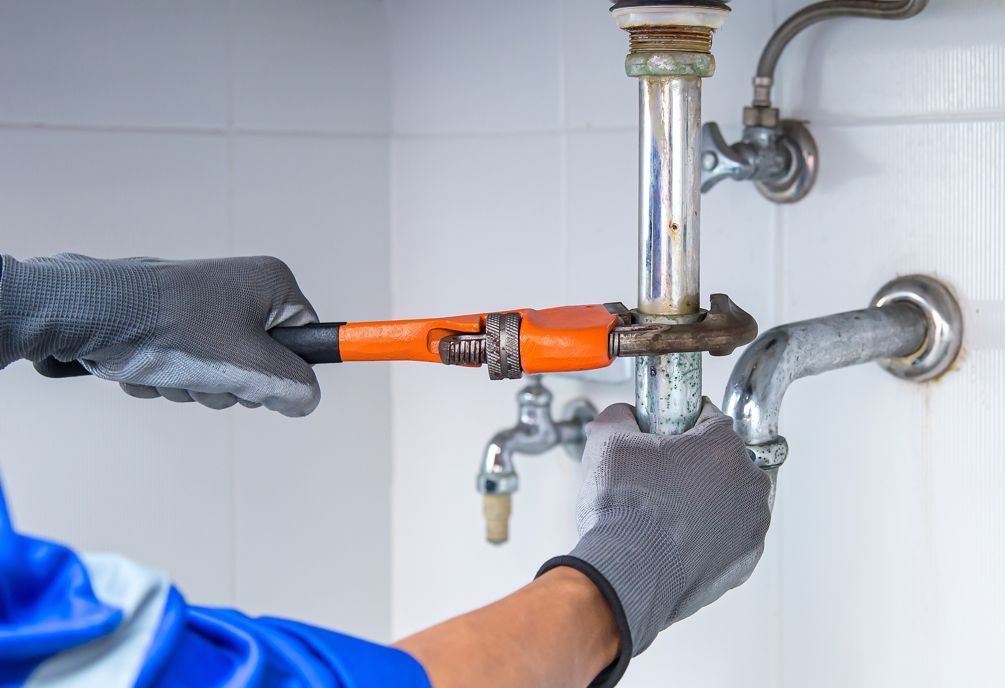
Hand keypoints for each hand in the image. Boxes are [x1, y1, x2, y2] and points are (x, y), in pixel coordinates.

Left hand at [0, 254, 320, 416]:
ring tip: (170, 369)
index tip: (259, 381)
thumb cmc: (170, 329)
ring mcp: (206, 305)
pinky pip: (189, 366)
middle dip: (230, 384)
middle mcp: (242, 288)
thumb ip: (293, 387)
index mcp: (272, 284)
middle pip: (263, 362)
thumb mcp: (250, 366)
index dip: (285, 372)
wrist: (90, 313)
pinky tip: (149, 366)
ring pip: (222, 371)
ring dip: (196, 385)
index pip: (308, 339)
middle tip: (207, 376)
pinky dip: (170, 377)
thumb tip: (306, 400)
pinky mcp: (174, 322)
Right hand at [550, 401, 770, 658]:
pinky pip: (730, 535)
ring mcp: (750, 526)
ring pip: (731, 498)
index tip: (664, 434)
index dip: (681, 422)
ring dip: (708, 499)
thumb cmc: (623, 513)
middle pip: (724, 459)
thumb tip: (625, 415)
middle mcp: (748, 484)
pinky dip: (711, 534)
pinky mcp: (744, 561)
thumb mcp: (607, 441)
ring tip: (667, 512)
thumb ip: (620, 415)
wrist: (625, 576)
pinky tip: (678, 538)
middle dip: (696, 463)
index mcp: (722, 447)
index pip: (709, 418)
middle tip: (659, 477)